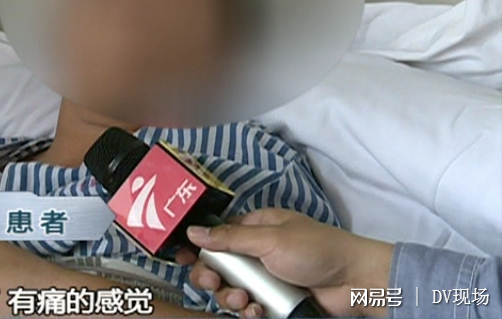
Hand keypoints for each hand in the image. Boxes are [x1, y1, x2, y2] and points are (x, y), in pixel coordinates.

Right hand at [176, 209, 393, 317]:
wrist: (355, 282)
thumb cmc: (317, 249)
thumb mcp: (270, 240)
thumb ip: (230, 238)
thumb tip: (194, 231)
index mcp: (255, 227)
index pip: (216, 235)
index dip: (198, 247)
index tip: (181, 258)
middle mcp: (256, 251)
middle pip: (218, 265)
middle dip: (212, 276)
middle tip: (214, 282)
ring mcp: (265, 276)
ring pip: (231, 289)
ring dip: (230, 296)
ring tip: (243, 300)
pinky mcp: (274, 299)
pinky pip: (249, 306)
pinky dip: (248, 310)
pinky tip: (256, 310)